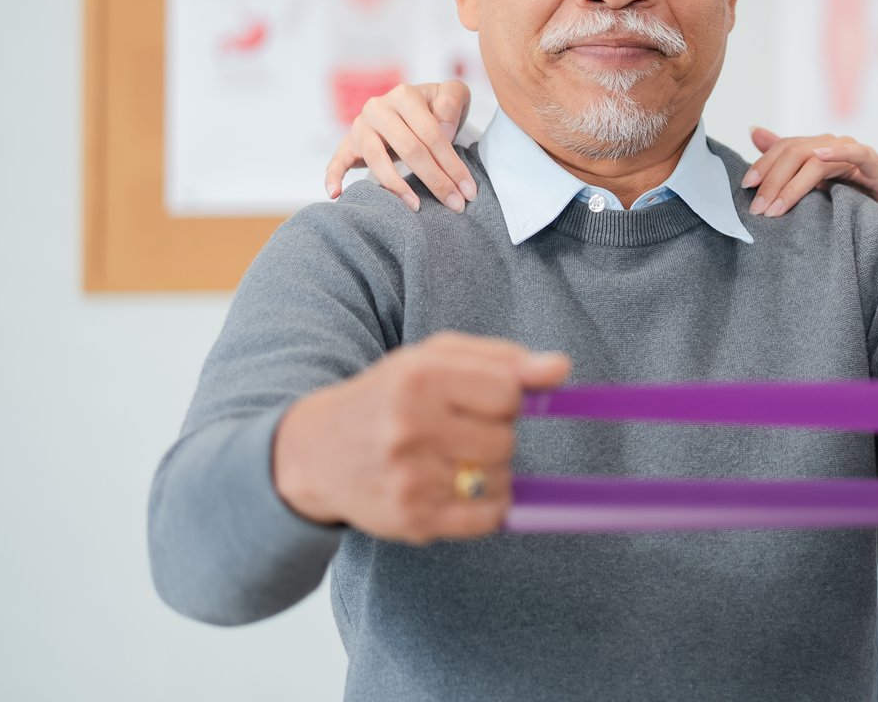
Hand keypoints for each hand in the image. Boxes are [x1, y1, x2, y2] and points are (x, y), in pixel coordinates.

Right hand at [271, 332, 570, 543]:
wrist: (316, 451)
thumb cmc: (389, 396)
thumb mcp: (437, 358)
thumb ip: (504, 359)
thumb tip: (560, 369)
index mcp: (419, 378)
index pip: (508, 392)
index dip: (508, 397)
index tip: (486, 399)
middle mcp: (410, 428)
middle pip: (505, 441)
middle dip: (495, 435)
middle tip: (461, 430)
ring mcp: (410, 479)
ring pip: (500, 481)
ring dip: (491, 472)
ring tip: (453, 458)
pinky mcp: (413, 519)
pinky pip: (487, 518)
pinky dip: (487, 505)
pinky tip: (458, 487)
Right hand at [325, 81, 475, 212]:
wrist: (414, 107)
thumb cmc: (436, 106)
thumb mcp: (452, 95)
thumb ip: (452, 102)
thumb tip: (443, 128)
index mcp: (404, 95)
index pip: (432, 134)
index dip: (452, 164)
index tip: (468, 191)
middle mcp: (378, 108)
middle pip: (409, 149)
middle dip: (435, 180)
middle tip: (454, 205)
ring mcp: (360, 127)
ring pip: (377, 160)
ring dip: (397, 187)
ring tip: (416, 207)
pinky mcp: (348, 144)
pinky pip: (337, 161)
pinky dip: (333, 177)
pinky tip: (336, 194)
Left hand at [743, 127, 877, 234]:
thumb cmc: (860, 205)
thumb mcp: (817, 190)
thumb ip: (788, 165)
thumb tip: (754, 132)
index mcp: (818, 151)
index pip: (783, 149)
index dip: (763, 164)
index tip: (746, 187)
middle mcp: (834, 147)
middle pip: (794, 152)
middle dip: (772, 179)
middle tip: (758, 207)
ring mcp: (856, 154)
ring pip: (816, 158)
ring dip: (792, 183)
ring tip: (776, 206)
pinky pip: (856, 153)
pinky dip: (837, 152)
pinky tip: (820, 156)